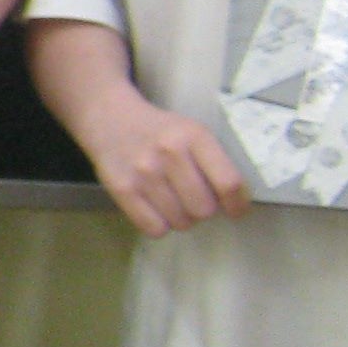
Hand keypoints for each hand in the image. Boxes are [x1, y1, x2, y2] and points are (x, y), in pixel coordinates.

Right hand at [66, 82, 251, 236]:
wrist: (110, 119)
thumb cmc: (161, 130)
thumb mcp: (193, 133)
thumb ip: (214, 162)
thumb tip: (234, 202)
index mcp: (194, 136)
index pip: (227, 183)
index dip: (237, 204)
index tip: (236, 210)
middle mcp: (169, 154)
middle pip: (204, 208)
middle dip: (203, 210)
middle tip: (195, 200)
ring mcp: (143, 173)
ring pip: (180, 222)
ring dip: (182, 218)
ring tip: (174, 203)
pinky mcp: (122, 188)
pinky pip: (154, 228)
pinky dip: (160, 225)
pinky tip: (156, 209)